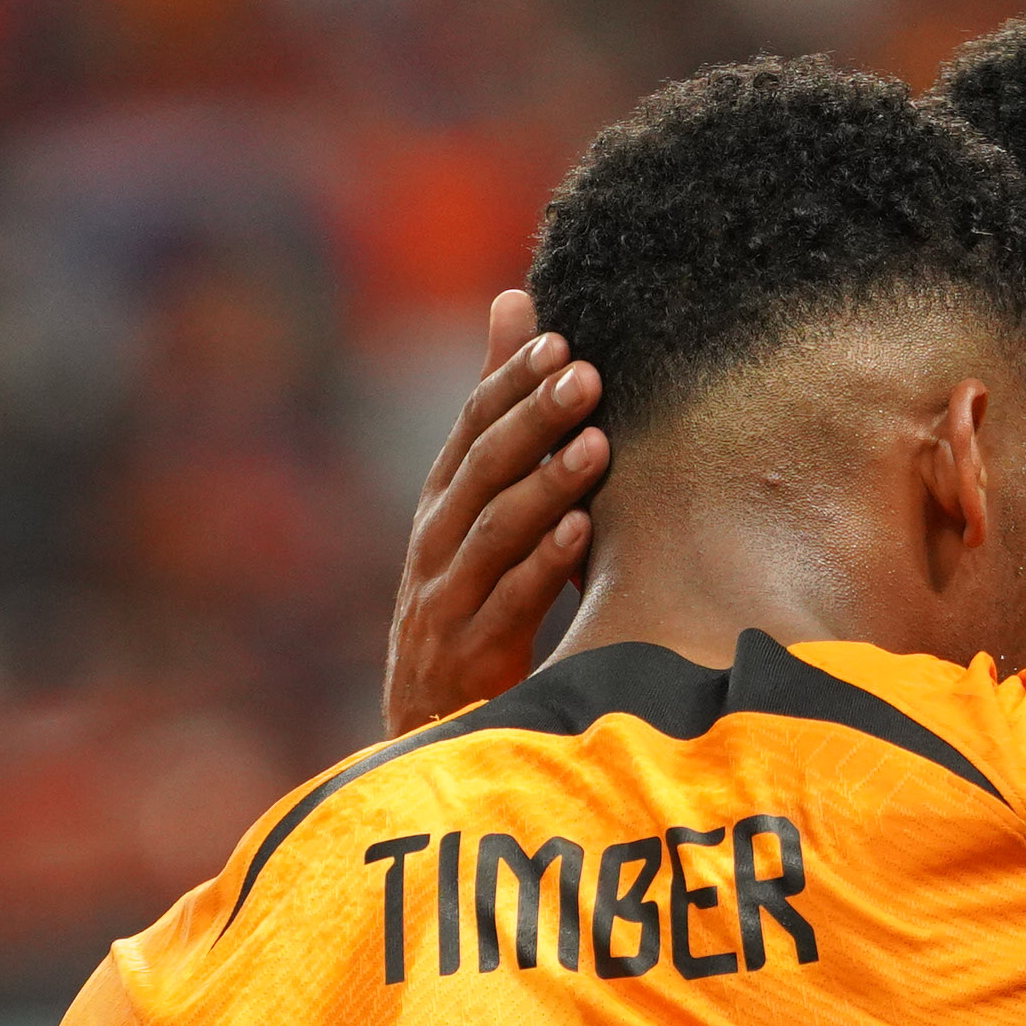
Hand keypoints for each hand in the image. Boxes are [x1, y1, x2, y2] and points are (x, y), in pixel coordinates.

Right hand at [380, 291, 605, 734]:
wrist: (428, 725)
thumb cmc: (471, 601)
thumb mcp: (482, 505)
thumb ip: (501, 412)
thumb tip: (516, 300)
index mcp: (442, 502)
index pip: (472, 425)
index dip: (510, 381)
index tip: (559, 339)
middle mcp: (435, 541)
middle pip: (483, 466)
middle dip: (533, 418)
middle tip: (585, 375)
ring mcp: (446, 598)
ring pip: (494, 529)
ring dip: (546, 484)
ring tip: (596, 445)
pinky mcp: (467, 654)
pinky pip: (507, 603)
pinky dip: (541, 565)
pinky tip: (580, 533)